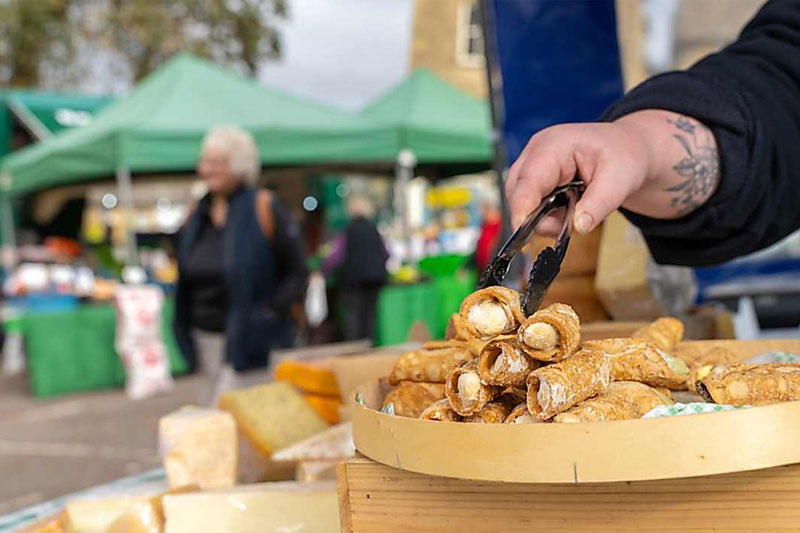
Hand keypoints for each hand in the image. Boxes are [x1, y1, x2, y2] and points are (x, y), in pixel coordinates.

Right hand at [505, 110, 719, 233]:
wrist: (629, 149)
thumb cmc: (624, 155)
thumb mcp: (621, 179)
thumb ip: (599, 203)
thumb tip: (579, 227)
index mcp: (554, 144)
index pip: (529, 179)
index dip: (522, 206)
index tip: (522, 231)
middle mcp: (537, 153)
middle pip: (517, 191)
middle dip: (534, 217)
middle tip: (562, 229)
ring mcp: (534, 166)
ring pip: (520, 201)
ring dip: (541, 218)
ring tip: (571, 218)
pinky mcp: (537, 180)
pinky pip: (530, 204)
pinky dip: (545, 216)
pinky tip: (566, 213)